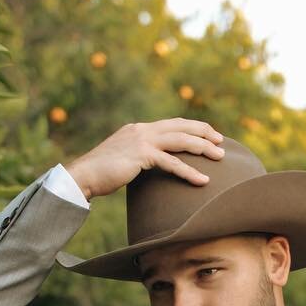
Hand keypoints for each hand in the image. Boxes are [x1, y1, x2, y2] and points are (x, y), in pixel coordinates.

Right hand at [64, 119, 224, 200]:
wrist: (83, 175)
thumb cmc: (101, 174)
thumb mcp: (123, 161)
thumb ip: (139, 159)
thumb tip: (151, 168)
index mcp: (138, 129)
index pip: (171, 124)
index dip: (192, 127)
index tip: (209, 134)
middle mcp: (142, 129)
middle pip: (181, 126)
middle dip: (204, 132)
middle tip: (222, 142)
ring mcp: (142, 140)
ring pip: (181, 140)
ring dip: (203, 148)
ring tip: (221, 157)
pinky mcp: (141, 155)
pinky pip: (171, 163)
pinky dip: (189, 172)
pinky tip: (203, 181)